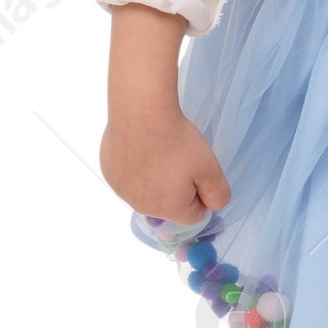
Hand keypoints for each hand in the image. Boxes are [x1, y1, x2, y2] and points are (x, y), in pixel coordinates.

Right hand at [101, 2, 230, 223]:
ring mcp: (121, 190)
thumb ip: (218, 195)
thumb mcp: (211, 168)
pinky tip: (140, 147)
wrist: (140, 112)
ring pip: (147, 191)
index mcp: (168, 210)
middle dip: (177, 187)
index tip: (197, 170)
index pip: (193, 215)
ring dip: (155, 178)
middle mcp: (142, 207)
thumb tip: (212, 206)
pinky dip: (136, 167)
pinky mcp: (109, 173)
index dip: (200, 193)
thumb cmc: (178, 141)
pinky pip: (128, 177)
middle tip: (178, 158)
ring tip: (158, 150)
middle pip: (168, 205)